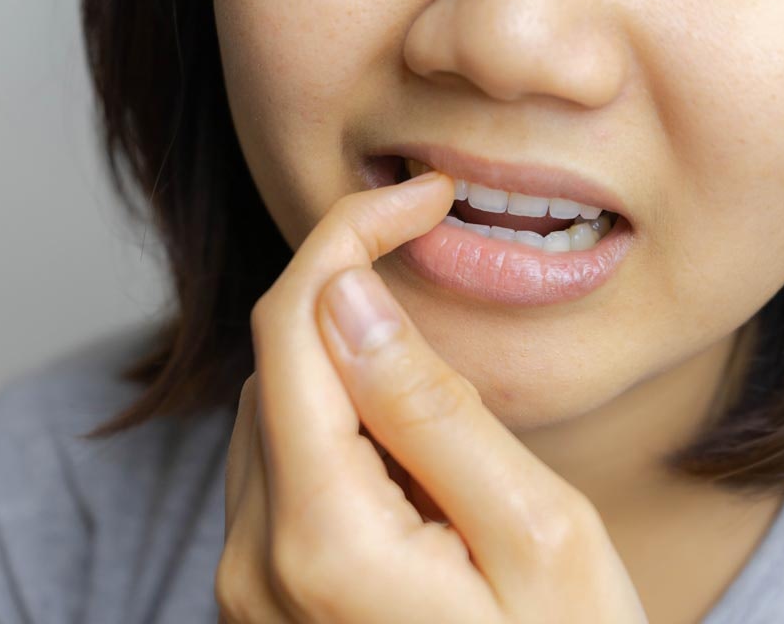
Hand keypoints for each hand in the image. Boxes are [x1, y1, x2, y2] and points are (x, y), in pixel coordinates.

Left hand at [214, 172, 648, 623]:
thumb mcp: (535, 536)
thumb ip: (431, 411)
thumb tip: (348, 297)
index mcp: (323, 542)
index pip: (293, 329)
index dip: (347, 238)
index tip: (415, 199)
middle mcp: (255, 563)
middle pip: (277, 367)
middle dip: (352, 308)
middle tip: (443, 313)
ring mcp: (247, 587)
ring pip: (275, 413)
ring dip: (350, 379)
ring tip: (444, 443)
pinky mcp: (260, 595)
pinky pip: (280, 470)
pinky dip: (337, 435)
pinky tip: (409, 478)